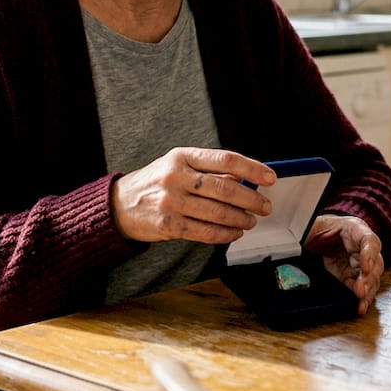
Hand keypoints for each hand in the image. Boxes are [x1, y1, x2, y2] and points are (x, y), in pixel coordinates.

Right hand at [111, 147, 275, 244]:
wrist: (120, 204)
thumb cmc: (157, 182)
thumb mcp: (179, 165)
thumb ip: (209, 170)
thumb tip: (245, 178)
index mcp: (182, 156)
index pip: (225, 159)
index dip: (252, 169)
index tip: (270, 178)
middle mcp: (176, 176)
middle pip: (225, 188)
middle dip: (251, 199)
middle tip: (265, 206)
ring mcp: (171, 202)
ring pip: (218, 213)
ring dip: (241, 219)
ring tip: (251, 221)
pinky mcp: (168, 225)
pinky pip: (205, 232)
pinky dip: (225, 234)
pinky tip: (234, 233)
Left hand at [305, 214, 383, 314]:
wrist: (315, 235)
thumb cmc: (317, 227)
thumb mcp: (313, 226)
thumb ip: (309, 234)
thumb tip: (295, 243)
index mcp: (355, 229)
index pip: (369, 241)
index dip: (369, 255)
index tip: (365, 268)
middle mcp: (363, 247)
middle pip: (375, 263)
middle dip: (368, 278)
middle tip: (360, 290)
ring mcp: (359, 263)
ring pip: (372, 278)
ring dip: (368, 291)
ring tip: (361, 302)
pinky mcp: (352, 277)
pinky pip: (361, 288)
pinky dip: (362, 298)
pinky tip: (360, 306)